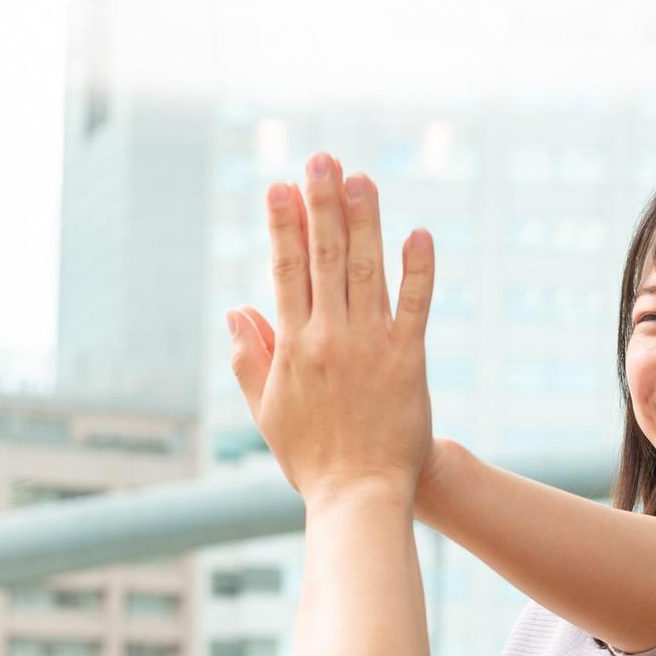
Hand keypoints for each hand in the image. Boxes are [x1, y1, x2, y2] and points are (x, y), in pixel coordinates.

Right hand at [226, 152, 433, 506]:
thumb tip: (236, 310)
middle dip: (321, 204)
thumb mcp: (267, 410)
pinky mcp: (408, 361)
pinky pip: (416, 307)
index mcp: (292, 347)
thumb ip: (251, 356)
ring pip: (367, 271)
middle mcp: (329, 338)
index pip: (284, 272)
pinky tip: (418, 234)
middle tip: (322, 159)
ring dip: (365, 221)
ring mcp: (370, 346)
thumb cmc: (311, 458)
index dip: (282, 225)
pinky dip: (419, 271)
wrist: (359, 496)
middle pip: (324, 258)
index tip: (279, 186)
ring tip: (362, 178)